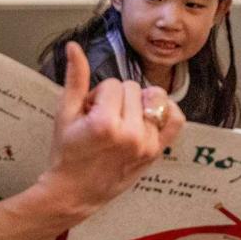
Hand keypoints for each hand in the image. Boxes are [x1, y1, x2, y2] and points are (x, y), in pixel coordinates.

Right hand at [38, 42, 184, 217]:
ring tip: (121, 121)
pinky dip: (166, 112)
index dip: (98, 94)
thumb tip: (75, 47)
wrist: (75, 192)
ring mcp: (147, 144)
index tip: (90, 111)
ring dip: (137, 104)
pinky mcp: (156, 152)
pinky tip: (147, 116)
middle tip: (103, 118)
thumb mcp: (65, 114)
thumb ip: (75, 78)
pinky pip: (175, 120)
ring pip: (152, 99)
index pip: (113, 83)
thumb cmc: (67, 154)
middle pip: (133, 88)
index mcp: (106, 123)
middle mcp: (131, 134)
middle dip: (117, 98)